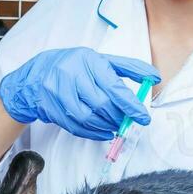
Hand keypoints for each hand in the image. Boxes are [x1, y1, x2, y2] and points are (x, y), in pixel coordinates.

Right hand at [0, 48, 159, 140]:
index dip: (131, 105)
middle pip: (102, 105)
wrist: (37, 74)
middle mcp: (72, 74)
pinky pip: (75, 126)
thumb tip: (155, 77)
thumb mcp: (102, 60)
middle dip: (118, 117)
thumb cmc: (76, 66)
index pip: (114, 87)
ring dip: (105, 127)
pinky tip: (102, 132)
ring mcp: (58, 92)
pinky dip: (92, 133)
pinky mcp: (50, 107)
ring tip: (114, 126)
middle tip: (126, 122)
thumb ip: (129, 68)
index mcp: (89, 60)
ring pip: (88, 118)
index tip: (143, 117)